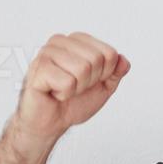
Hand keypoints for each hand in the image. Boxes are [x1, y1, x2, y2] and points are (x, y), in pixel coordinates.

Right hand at [10, 32, 130, 148]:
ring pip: (82, 69)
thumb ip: (115, 73)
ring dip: (77, 88)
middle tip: (74, 87)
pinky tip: (54, 93)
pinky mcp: (39, 68)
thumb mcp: (102, 87)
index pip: (109, 53)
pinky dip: (64, 94)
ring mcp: (47, 52)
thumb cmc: (72, 102)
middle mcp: (61, 42)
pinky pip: (67, 82)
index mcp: (77, 41)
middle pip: (96, 59)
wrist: (51, 122)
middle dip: (90, 81)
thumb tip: (123, 60)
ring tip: (63, 89)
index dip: (104, 74)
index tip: (89, 81)